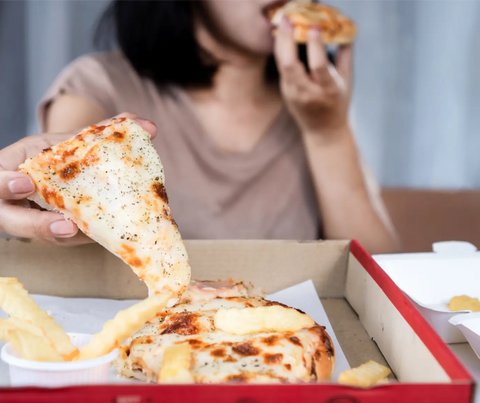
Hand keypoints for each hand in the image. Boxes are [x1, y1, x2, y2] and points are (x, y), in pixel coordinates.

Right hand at [0, 113, 155, 245]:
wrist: (70, 167)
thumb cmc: (65, 150)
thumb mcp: (76, 136)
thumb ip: (108, 128)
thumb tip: (149, 126)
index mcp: (11, 164)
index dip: (4, 184)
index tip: (28, 184)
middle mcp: (16, 197)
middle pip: (10, 219)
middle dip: (35, 224)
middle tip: (67, 226)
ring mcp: (33, 218)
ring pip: (41, 234)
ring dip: (66, 236)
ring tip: (88, 235)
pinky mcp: (53, 232)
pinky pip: (65, 239)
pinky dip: (84, 237)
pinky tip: (107, 236)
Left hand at [274, 17, 353, 137]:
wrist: (323, 132)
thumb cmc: (339, 104)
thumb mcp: (347, 81)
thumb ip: (345, 55)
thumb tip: (345, 29)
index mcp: (327, 90)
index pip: (317, 67)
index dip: (315, 46)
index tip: (314, 27)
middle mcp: (308, 93)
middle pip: (291, 66)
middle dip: (287, 40)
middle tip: (288, 19)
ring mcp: (293, 94)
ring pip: (282, 66)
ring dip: (281, 43)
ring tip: (283, 23)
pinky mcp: (285, 92)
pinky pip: (281, 68)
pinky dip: (281, 51)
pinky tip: (283, 37)